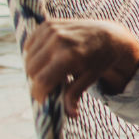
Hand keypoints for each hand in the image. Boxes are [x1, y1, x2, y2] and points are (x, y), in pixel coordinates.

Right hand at [24, 19, 138, 116]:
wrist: (110, 36)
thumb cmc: (101, 60)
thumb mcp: (91, 78)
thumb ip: (76, 94)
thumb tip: (71, 114)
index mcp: (70, 57)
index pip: (42, 80)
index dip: (39, 93)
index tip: (42, 99)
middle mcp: (59, 41)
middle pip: (31, 70)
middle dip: (37, 81)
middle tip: (49, 85)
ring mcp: (52, 30)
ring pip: (28, 57)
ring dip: (35, 68)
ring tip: (51, 71)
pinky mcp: (48, 23)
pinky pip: (30, 44)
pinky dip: (34, 53)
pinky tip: (48, 57)